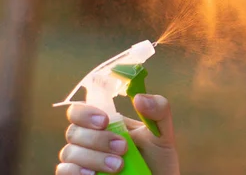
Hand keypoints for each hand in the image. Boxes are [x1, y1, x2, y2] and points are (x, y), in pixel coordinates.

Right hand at [56, 94, 179, 174]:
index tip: (104, 121)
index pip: (80, 110)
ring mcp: (82, 161)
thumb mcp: (162, 132)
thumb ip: (158, 109)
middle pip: (73, 132)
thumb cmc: (158, 158)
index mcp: (105, 124)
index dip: (85, 113)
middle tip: (123, 147)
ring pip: (69, 153)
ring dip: (93, 158)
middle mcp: (89, 140)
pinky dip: (76, 171)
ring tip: (119, 166)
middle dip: (97, 139)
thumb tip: (138, 97)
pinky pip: (64, 172)